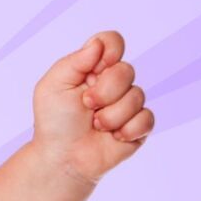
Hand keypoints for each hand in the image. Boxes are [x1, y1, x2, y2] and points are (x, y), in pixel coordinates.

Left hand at [31, 31, 153, 183]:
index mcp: (94, 68)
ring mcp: (128, 103)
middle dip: (104, 92)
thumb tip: (97, 44)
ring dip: (110, 116)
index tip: (97, 66)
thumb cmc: (54, 123)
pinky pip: (146, 118)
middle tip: (87, 106)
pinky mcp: (139, 125)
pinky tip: (112, 137)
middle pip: (126, 70)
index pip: (113, 43)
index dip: (110, 50)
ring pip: (137, 96)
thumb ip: (74, 62)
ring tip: (95, 126)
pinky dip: (126, 130)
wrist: (62, 157)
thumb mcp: (53, 87)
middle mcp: (114, 82)